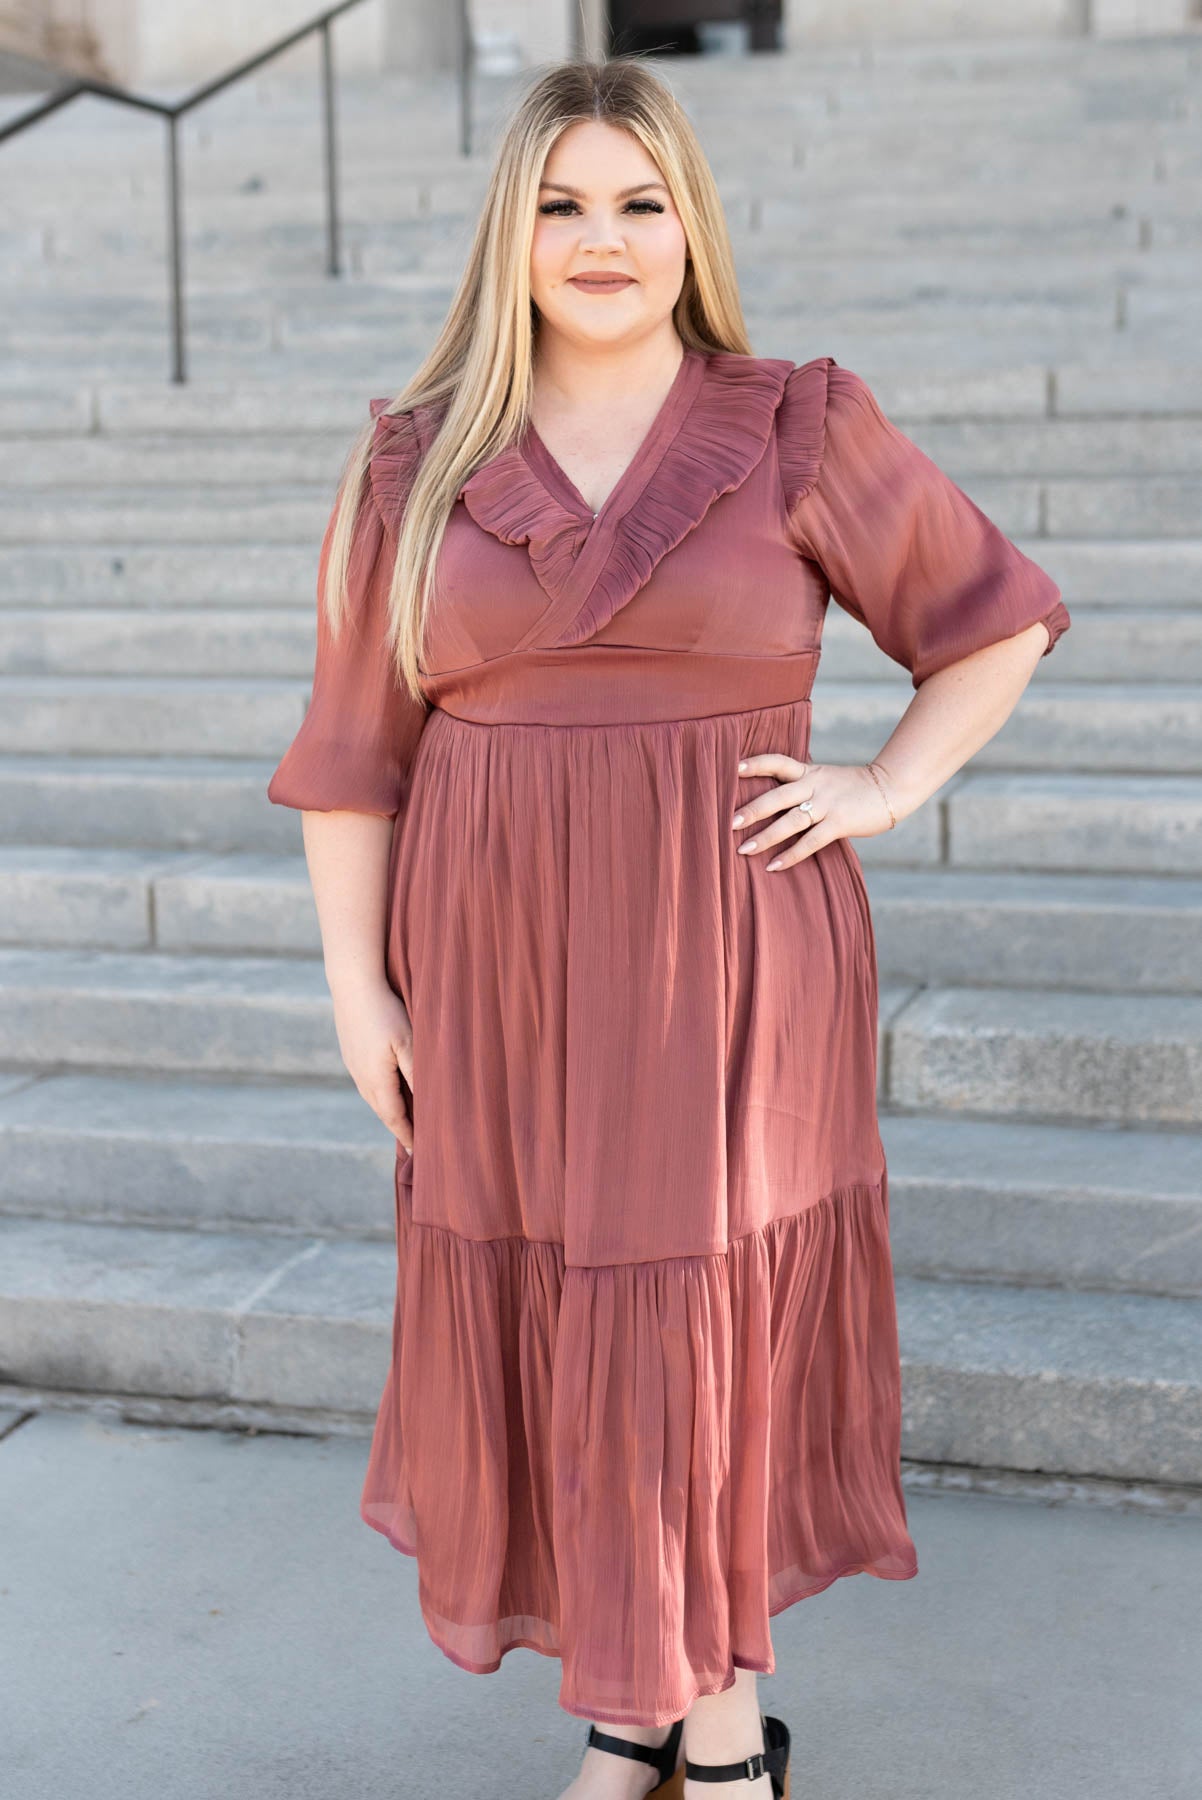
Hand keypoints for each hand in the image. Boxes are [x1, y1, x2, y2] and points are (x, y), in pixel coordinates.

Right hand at [329, 976, 414, 1150]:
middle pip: (382, 1111)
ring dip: (389, 1110)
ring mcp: (353, 1065)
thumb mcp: (409, 1042)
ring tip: (404, 1119)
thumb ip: (417, 1073)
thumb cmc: (385, 1010)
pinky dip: (381, 1093)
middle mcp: (361, 1077)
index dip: (407, 1135)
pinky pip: (368, 1082)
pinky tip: (390, 1088)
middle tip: (414, 1142)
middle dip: (398, 1127)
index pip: (394, 1117)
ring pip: (373, 1097)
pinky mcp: (350, 1052)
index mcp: (377, 1080)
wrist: (352, 984)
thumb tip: (426, 1102)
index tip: (417, 1153)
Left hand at [732, 754, 896, 869]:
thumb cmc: (855, 787)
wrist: (891, 788)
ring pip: (790, 820)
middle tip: (730, 823)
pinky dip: (791, 855)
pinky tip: (774, 866)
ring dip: (765, 836)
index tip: (733, 768)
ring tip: (744, 849)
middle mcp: (815, 785)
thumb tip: (774, 801)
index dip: (756, 764)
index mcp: (809, 771)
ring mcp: (828, 804)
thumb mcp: (826, 778)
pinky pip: (810, 841)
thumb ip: (803, 785)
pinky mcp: (840, 823)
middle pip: (777, 796)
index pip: (778, 762)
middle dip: (752, 810)